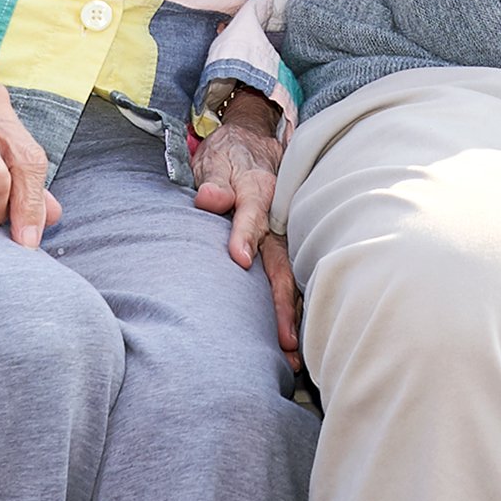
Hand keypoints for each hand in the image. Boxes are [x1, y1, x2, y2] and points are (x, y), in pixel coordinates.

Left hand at [190, 90, 301, 364]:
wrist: (249, 143)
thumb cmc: (228, 157)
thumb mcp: (217, 161)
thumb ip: (214, 182)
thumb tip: (207, 198)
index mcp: (258, 191)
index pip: (251, 214)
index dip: (243, 235)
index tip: (238, 260)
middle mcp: (277, 217)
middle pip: (280, 262)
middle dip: (283, 303)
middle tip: (284, 341)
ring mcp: (282, 234)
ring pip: (289, 278)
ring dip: (291, 316)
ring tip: (293, 356)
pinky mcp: (281, 246)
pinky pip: (288, 279)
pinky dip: (291, 309)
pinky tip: (291, 341)